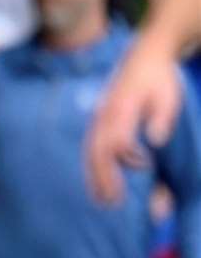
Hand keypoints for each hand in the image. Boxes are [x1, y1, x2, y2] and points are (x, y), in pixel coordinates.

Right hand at [87, 45, 182, 204]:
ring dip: (94, 175)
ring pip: (90, 150)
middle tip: (110, 202)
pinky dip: (92, 164)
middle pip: (97, 151)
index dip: (128, 158)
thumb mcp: (168, 96)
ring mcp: (99, 117)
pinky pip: (90, 145)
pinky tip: (96, 177)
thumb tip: (155, 141)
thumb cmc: (160, 78)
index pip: (118, 141)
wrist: (145, 55)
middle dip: (102, 178)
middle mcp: (105, 115)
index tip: (145, 169)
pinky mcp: (99, 118)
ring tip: (100, 197)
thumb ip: (161, 118)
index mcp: (122, 109)